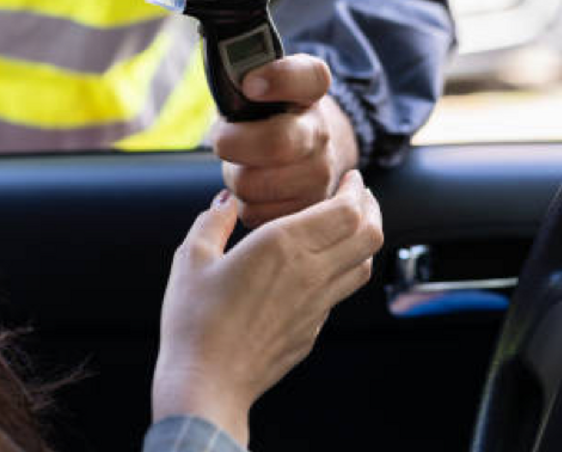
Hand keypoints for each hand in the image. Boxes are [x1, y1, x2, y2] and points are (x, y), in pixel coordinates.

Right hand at [151, 171, 382, 446]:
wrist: (207, 384)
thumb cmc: (194, 320)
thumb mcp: (191, 258)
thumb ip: (213, 221)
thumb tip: (226, 201)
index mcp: (282, 245)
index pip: (346, 210)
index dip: (356, 190)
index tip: (351, 178)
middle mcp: (310, 272)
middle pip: (368, 234)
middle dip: (370, 208)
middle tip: (359, 195)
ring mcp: (317, 305)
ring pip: (364, 264)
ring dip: (364, 239)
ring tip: (350, 225)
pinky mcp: (313, 330)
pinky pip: (341, 291)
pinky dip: (344, 268)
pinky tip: (322, 265)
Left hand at [213, 54, 358, 226]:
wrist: (302, 150)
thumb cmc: (264, 114)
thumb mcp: (257, 84)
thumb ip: (239, 71)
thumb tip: (221, 69)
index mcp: (310, 91)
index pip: (309, 76)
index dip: (279, 79)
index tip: (250, 84)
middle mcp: (321, 131)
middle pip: (276, 143)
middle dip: (234, 143)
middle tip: (224, 139)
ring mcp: (321, 173)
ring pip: (255, 184)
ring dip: (236, 176)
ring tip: (243, 164)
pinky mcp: (307, 208)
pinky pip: (255, 212)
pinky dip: (244, 203)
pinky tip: (254, 188)